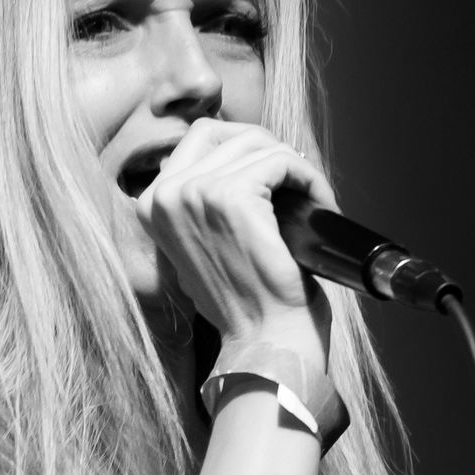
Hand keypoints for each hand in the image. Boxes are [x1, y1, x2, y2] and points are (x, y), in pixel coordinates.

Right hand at [136, 120, 336, 362]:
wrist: (265, 341)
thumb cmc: (246, 301)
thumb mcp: (204, 247)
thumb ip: (203, 208)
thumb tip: (238, 167)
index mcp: (153, 203)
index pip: (201, 138)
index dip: (247, 151)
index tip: (277, 179)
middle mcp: (166, 194)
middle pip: (228, 133)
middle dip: (270, 150)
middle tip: (298, 184)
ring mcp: (196, 192)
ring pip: (260, 145)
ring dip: (296, 168)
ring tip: (314, 203)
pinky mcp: (233, 197)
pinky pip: (284, 160)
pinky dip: (311, 178)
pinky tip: (321, 204)